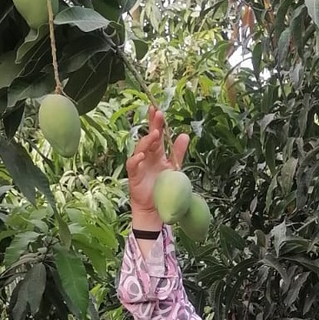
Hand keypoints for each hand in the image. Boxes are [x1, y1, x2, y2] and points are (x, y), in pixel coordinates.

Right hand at [126, 105, 189, 227]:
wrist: (155, 209)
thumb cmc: (162, 188)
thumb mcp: (174, 168)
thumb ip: (178, 152)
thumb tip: (185, 134)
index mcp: (158, 153)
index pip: (157, 135)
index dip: (157, 123)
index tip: (159, 109)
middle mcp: (148, 156)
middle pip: (149, 137)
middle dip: (152, 125)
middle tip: (156, 112)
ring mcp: (140, 165)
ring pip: (140, 148)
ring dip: (147, 141)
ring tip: (155, 135)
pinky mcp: (134, 176)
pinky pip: (133, 165)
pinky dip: (136, 159)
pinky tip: (141, 155)